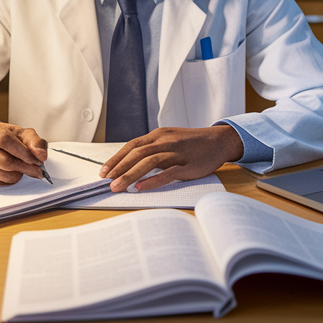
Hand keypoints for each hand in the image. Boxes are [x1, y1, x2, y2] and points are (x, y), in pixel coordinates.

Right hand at [0, 122, 48, 184]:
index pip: (5, 141)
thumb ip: (33, 140)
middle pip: (4, 162)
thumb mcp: (17, 133)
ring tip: (22, 168)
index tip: (37, 160)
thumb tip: (41, 155)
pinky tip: (10, 172)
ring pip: (2, 175)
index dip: (23, 152)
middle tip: (37, 170)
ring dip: (18, 175)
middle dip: (25, 167)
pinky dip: (8, 180)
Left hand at [99, 125, 243, 191]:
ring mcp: (177, 153)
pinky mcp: (188, 165)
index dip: (117, 158)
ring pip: (149, 162)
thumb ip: (152, 148)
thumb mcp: (169, 139)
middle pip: (137, 154)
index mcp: (158, 135)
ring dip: (131, 175)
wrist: (218, 141)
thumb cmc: (191, 143)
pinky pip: (168, 172)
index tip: (104, 171)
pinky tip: (141, 188)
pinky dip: (153, 180)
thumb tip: (131, 163)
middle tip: (106, 181)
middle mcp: (165, 141)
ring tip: (118, 187)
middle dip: (119, 168)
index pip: (132, 146)